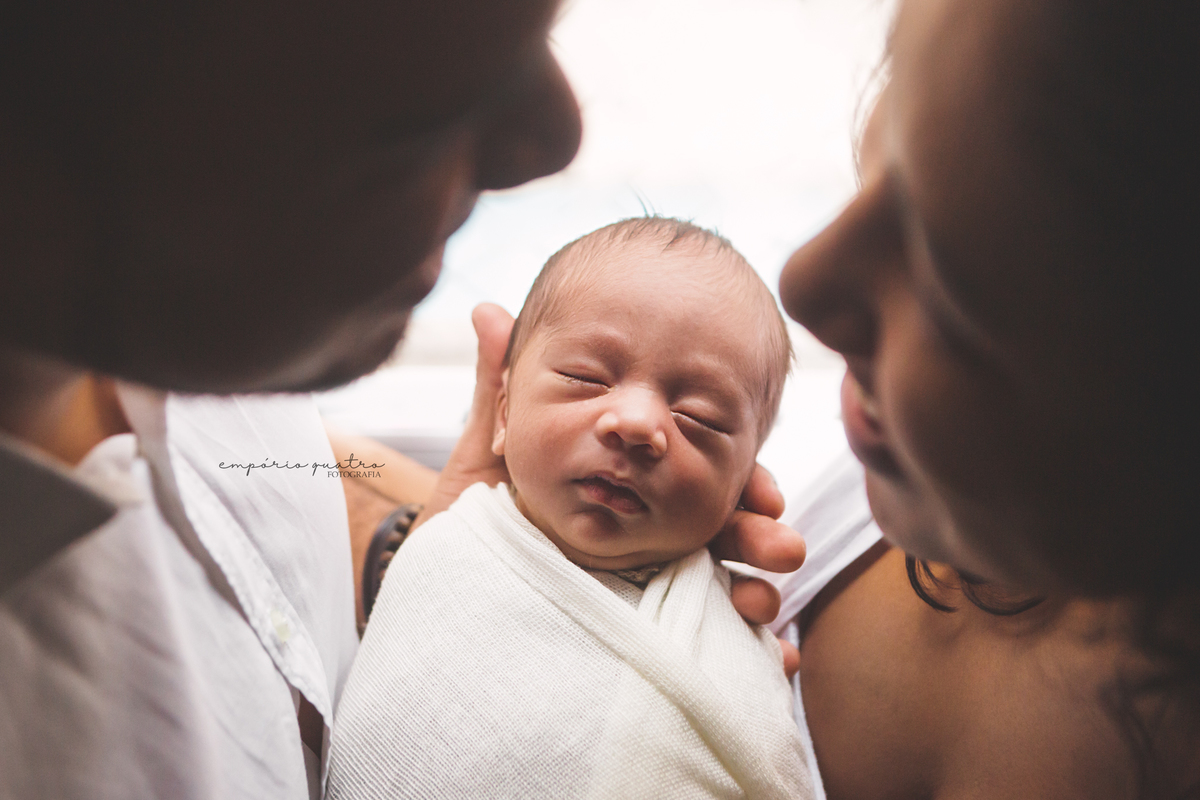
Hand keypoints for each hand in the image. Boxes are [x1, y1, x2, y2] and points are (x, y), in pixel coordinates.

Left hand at [420, 303, 805, 677]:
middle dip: (761, 538)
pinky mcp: (638, 634)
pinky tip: (771, 663)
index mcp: (630, 482)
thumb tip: (486, 310)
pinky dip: (746, 657)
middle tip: (784, 548)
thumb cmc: (467, 514)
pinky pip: (701, 648)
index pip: (702, 474)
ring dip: (758, 597)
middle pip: (722, 530)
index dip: (743, 481)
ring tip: (765, 610)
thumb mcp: (485, 453)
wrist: (440, 586)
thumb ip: (497, 388)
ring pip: (721, 588)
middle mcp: (649, 532)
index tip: (767, 493)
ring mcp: (647, 584)